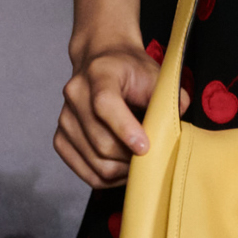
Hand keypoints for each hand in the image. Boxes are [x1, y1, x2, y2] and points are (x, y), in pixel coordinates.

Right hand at [55, 43, 163, 187]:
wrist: (101, 59)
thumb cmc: (129, 69)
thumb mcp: (154, 74)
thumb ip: (169, 98)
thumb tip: (177, 124)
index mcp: (100, 74)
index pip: (105, 105)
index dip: (125, 129)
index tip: (144, 147)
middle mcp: (76, 94)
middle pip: (100, 140)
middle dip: (129, 158)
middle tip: (151, 161)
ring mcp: (66, 118)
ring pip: (93, 160)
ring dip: (119, 171)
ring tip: (138, 166)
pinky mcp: (61, 137)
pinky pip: (81, 170)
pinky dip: (103, 177)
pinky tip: (120, 170)